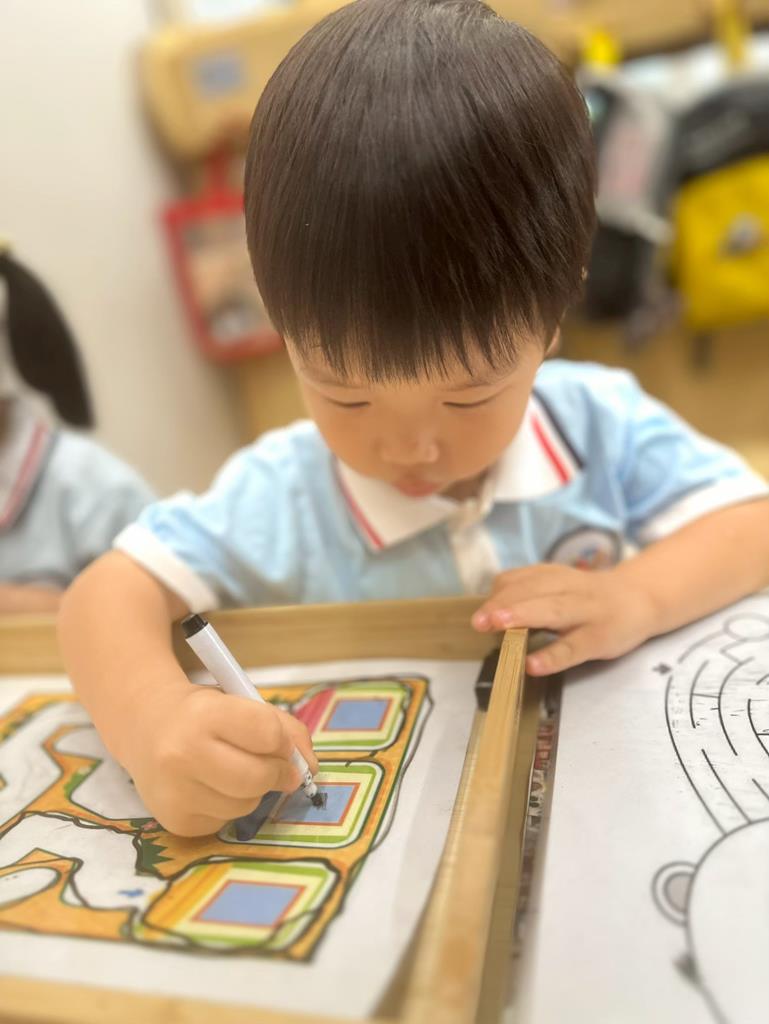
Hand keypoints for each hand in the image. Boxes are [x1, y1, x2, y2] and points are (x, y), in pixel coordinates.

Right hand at [123, 684, 317, 836]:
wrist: (145, 727)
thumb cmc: (202, 713)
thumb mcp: (239, 703)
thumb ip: (282, 728)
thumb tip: (311, 767)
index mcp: (204, 714)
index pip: (267, 733)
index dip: (285, 742)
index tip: (282, 744)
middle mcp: (183, 753)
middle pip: (258, 777)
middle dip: (279, 774)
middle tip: (280, 770)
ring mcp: (175, 791)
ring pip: (246, 805)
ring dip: (254, 792)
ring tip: (235, 772)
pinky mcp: (175, 821)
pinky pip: (225, 822)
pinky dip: (231, 807)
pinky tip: (213, 788)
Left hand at [471, 564, 657, 675]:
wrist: (641, 599)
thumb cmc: (589, 598)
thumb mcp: (559, 586)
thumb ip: (528, 594)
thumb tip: (490, 613)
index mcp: (555, 576)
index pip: (521, 579)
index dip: (499, 595)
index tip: (480, 614)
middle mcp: (570, 588)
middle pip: (534, 591)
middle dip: (505, 604)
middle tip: (479, 621)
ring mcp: (587, 613)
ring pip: (553, 611)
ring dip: (523, 616)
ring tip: (498, 627)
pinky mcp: (599, 638)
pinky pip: (573, 647)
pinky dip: (552, 656)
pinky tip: (532, 665)